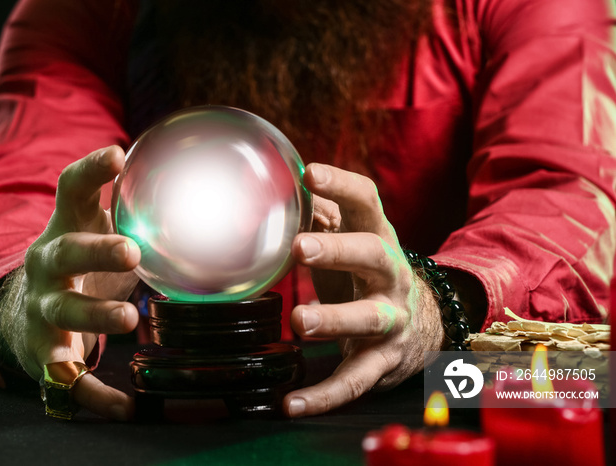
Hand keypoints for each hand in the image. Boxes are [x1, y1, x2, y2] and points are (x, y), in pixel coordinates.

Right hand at [0, 146, 140, 420]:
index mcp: (65, 229)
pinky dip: (96, 393)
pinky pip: (70, 377)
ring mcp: (45, 309)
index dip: (90, 172)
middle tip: (132, 251)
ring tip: (129, 318)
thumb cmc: (80, 263)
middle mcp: (48, 265)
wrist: (26, 311)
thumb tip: (200, 184)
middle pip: (64, 253)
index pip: (71, 192)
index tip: (117, 154)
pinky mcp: (47, 351)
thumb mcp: (96, 230)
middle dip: (94, 251)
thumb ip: (132, 210)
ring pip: (64, 313)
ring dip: (96, 316)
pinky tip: (126, 406)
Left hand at [283, 163, 443, 416]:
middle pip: (373, 256)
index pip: (366, 202)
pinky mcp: (383, 360)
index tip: (309, 174)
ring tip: (300, 320)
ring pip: (368, 318)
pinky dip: (323, 395)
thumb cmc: (369, 275)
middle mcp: (391, 275)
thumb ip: (322, 220)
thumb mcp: (352, 243)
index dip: (341, 186)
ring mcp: (391, 319)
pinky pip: (354, 379)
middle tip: (300, 248)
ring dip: (334, 319)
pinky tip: (291, 404)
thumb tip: (286, 191)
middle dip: (339, 250)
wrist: (423, 325)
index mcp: (378, 238)